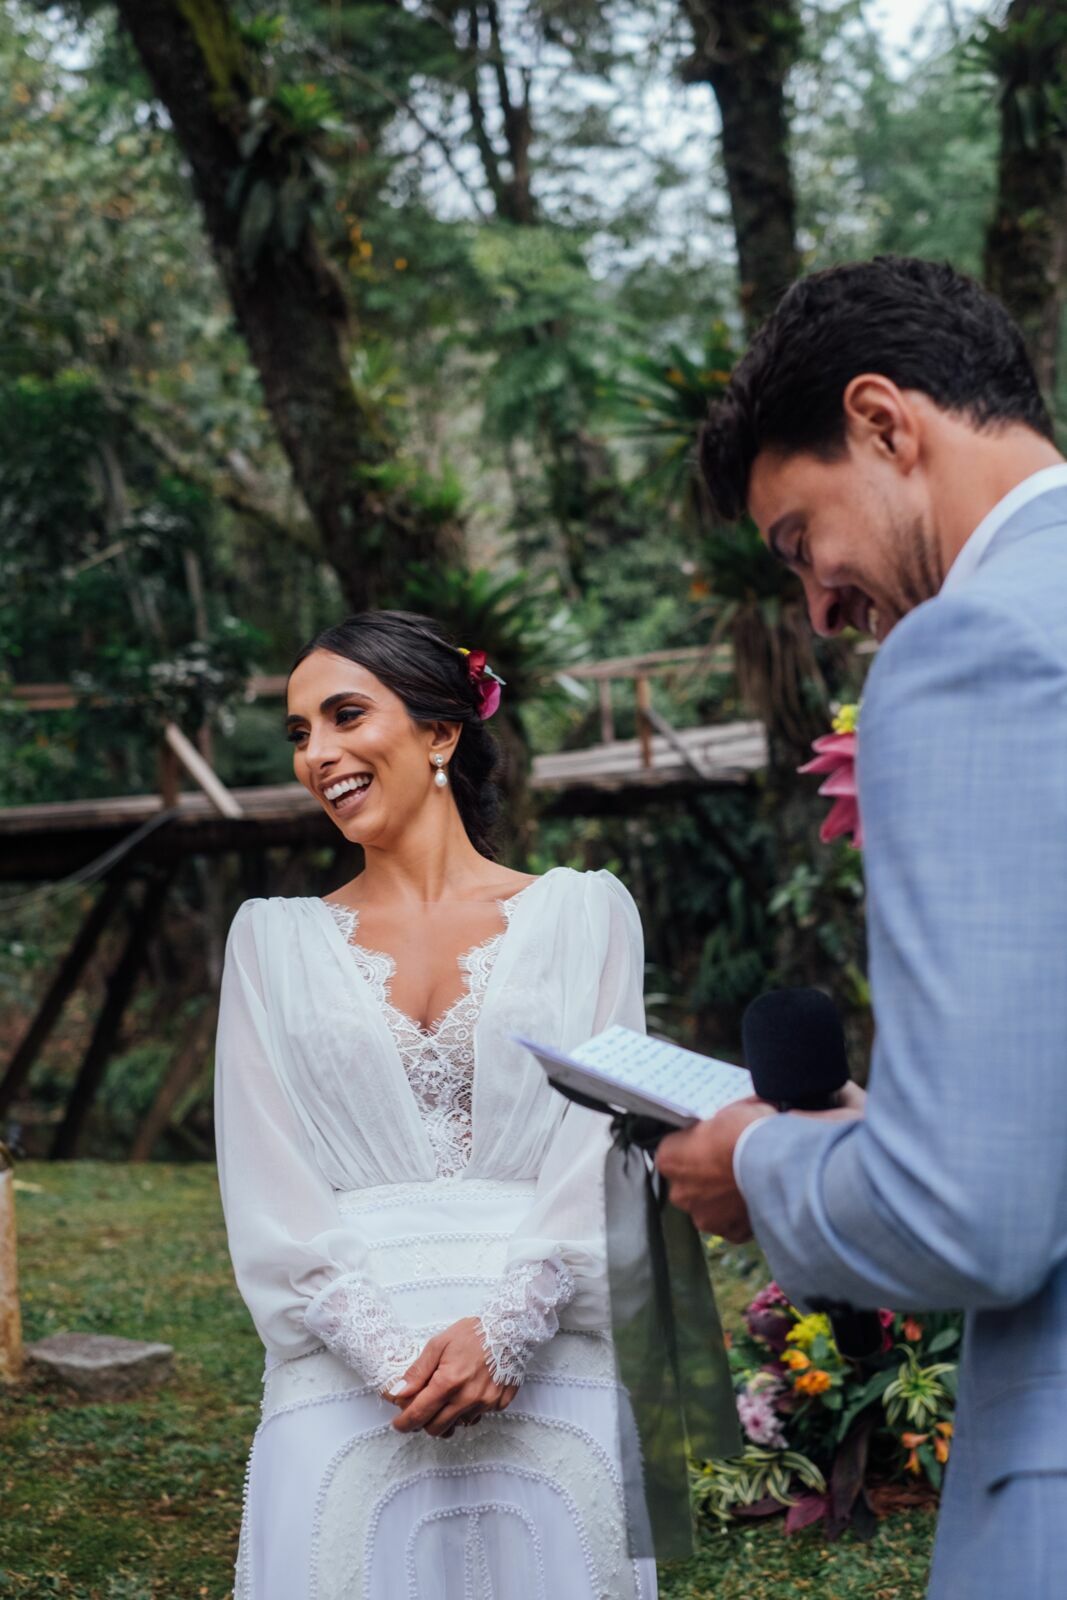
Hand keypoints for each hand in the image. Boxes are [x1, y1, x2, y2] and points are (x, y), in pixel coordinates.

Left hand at [387, 1317, 517, 1437]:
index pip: (419, 1414)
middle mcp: (467, 1398)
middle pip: (436, 1428)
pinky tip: (466, 1394)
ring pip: (456, 1425)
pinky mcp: (498, 1405)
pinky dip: (466, 1412)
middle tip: (421, 1409)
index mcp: (448, 1382)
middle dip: (423, 1423)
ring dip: (446, 1418)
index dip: (404, 1423)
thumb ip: (417, 1371)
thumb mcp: (439, 1344)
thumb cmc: (473, 1333)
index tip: (398, 1423)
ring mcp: (485, 1404)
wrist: (510, 1328)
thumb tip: (398, 1393)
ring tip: (446, 1398)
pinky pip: (476, 1418)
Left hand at [656, 1097, 774, 1241]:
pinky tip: (756, 1200)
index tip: (711, 1142)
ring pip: (710, 1208)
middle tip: (731, 1164)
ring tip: (747, 1184)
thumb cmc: (746, 1132)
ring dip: (723, 1199)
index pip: (673, 1152)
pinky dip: (743, 1216)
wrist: (776, 1164)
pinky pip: (733, 1225)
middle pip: (689, 1184)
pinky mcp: (731, 1232)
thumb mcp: (725, 1113)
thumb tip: (724, 1126)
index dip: (694, 1146)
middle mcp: (680, 1193)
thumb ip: (715, 1127)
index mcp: (669, 1159)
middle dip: (706, 1177)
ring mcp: (705, 1217)